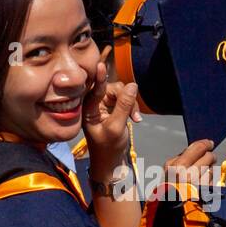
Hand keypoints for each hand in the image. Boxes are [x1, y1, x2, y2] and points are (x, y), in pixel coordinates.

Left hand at [83, 45, 140, 176]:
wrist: (110, 161)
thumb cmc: (109, 148)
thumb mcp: (117, 127)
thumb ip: (124, 106)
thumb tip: (133, 85)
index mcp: (89, 109)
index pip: (95, 89)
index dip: (99, 76)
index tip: (100, 65)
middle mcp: (94, 103)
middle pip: (113, 88)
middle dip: (127, 99)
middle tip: (134, 116)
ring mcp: (103, 103)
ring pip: (122, 92)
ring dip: (131, 104)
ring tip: (135, 119)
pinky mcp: (112, 106)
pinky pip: (125, 97)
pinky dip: (132, 106)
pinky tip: (135, 119)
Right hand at [162, 138, 215, 192]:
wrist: (172, 214)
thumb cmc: (169, 192)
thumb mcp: (169, 173)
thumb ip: (182, 160)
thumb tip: (199, 149)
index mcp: (173, 166)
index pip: (195, 147)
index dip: (204, 144)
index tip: (209, 143)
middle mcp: (184, 173)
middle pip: (207, 156)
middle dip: (210, 157)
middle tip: (209, 159)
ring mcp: (196, 183)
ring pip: (211, 169)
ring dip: (210, 171)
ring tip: (202, 177)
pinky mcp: (204, 192)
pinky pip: (213, 181)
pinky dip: (210, 182)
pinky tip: (203, 187)